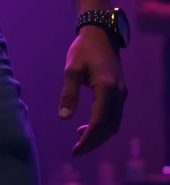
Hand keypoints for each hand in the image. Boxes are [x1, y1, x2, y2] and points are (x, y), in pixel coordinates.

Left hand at [59, 26, 126, 155]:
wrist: (100, 34)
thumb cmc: (83, 49)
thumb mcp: (71, 68)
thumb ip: (69, 93)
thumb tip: (63, 118)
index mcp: (106, 89)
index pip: (99, 122)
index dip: (88, 140)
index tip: (75, 150)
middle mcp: (118, 94)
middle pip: (109, 128)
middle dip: (94, 142)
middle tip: (77, 150)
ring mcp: (121, 94)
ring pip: (113, 124)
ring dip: (99, 135)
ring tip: (80, 140)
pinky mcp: (120, 92)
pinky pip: (114, 116)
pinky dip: (103, 126)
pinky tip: (87, 126)